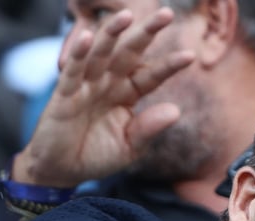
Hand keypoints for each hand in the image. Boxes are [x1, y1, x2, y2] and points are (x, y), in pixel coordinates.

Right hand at [14, 8, 194, 187]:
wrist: (63, 171)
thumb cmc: (97, 155)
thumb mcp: (130, 147)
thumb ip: (149, 128)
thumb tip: (175, 110)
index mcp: (126, 95)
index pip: (150, 76)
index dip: (168, 66)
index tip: (190, 56)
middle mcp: (108, 84)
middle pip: (129, 54)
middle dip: (146, 33)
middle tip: (166, 13)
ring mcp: (86, 86)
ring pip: (101, 54)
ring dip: (112, 33)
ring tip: (127, 15)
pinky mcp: (64, 94)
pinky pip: (73, 71)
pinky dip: (79, 53)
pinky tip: (88, 36)